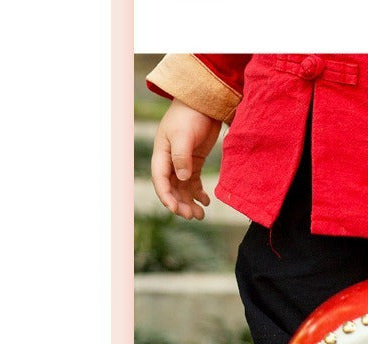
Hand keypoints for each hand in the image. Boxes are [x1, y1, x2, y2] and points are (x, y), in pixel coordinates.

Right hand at [151, 99, 221, 219]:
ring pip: (183, 188)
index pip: (160, 180)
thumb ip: (181, 156)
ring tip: (200, 215)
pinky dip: (199, 193)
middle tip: (192, 216)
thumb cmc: (189, 115)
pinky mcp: (194, 162)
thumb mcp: (183, 135)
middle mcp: (169, 161)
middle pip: (172, 188)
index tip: (176, 210)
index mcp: (161, 154)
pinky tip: (206, 202)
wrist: (203, 102)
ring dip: (190, 202)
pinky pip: (194, 182)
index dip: (167, 197)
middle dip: (181, 204)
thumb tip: (182, 177)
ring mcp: (182, 162)